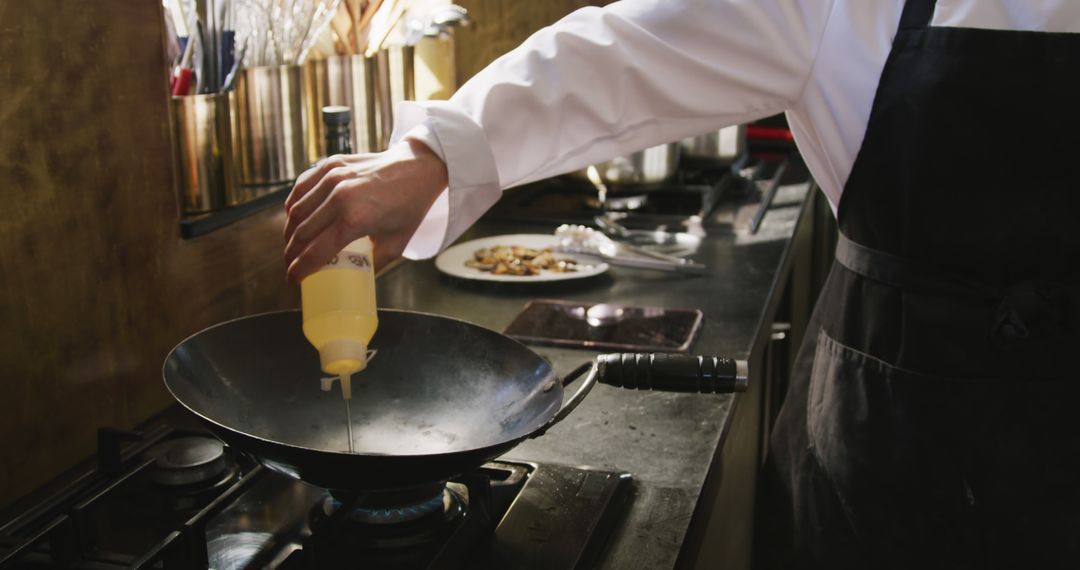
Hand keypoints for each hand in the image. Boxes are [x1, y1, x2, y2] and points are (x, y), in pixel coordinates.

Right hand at [283, 138, 447, 282]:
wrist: (417, 168)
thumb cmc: (409, 208)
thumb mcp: (395, 244)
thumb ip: (373, 264)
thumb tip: (353, 280)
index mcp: (355, 219)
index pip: (316, 251)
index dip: (299, 270)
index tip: (293, 280)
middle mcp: (339, 196)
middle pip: (301, 232)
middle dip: (291, 254)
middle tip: (291, 265)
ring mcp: (332, 176)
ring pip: (296, 210)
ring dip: (289, 231)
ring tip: (292, 245)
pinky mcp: (330, 164)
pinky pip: (301, 188)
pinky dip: (294, 205)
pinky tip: (296, 218)